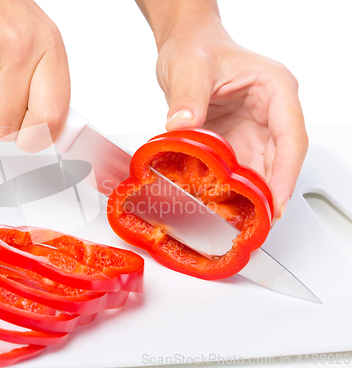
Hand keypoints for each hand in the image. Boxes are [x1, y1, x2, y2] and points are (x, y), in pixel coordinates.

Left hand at [137, 0, 307, 219]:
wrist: (185, 47)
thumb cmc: (197, 48)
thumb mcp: (190, 67)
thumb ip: (187, 96)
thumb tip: (183, 125)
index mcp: (275, 89)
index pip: (290, 138)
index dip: (286, 174)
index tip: (276, 202)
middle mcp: (270, 112)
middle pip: (280, 160)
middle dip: (270, 193)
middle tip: (257, 222)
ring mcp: (254, 128)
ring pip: (261, 169)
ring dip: (252, 194)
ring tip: (240, 219)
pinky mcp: (236, 139)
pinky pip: (239, 167)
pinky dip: (233, 186)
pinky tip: (223, 202)